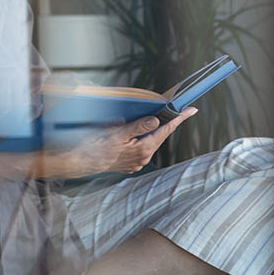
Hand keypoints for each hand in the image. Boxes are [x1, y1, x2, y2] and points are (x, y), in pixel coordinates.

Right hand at [56, 109, 195, 177]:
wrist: (82, 162)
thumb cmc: (96, 146)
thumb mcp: (117, 133)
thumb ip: (138, 127)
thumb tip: (156, 120)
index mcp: (143, 148)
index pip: (166, 129)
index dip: (179, 118)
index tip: (191, 110)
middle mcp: (143, 158)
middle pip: (160, 135)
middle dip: (169, 123)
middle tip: (180, 110)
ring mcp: (137, 162)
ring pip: (151, 142)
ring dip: (155, 131)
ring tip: (160, 119)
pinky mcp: (130, 164)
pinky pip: (142, 148)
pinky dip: (144, 139)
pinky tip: (142, 133)